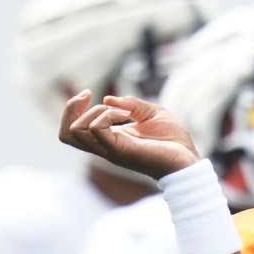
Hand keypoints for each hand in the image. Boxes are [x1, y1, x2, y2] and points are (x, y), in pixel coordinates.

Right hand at [57, 90, 200, 179]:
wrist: (188, 159)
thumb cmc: (174, 141)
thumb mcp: (152, 113)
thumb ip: (131, 104)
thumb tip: (108, 99)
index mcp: (109, 139)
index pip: (72, 130)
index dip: (71, 109)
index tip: (87, 94)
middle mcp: (105, 146)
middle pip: (65, 134)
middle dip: (72, 109)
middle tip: (92, 98)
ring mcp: (111, 150)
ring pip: (76, 132)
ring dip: (94, 112)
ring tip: (121, 112)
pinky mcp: (121, 151)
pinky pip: (97, 129)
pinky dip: (107, 115)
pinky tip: (127, 117)